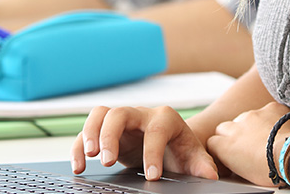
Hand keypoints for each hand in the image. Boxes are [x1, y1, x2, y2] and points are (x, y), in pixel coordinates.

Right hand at [71, 105, 217, 180]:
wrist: (170, 144)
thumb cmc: (181, 150)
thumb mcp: (193, 157)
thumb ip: (202, 165)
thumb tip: (211, 175)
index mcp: (165, 119)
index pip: (157, 129)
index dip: (153, 151)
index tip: (151, 176)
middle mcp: (141, 115)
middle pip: (121, 112)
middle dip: (112, 135)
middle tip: (108, 161)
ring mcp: (122, 121)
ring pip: (101, 114)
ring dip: (91, 133)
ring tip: (88, 157)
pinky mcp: (106, 132)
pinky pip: (87, 130)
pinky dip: (78, 145)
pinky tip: (79, 167)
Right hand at [208, 101, 289, 186]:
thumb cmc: (271, 171)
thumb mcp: (245, 174)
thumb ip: (234, 160)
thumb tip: (236, 160)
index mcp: (226, 145)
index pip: (212, 142)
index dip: (220, 148)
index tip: (228, 154)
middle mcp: (237, 126)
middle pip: (225, 127)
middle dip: (231, 134)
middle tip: (244, 145)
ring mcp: (254, 114)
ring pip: (247, 117)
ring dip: (252, 126)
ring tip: (266, 139)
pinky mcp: (271, 107)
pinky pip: (268, 111)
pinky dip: (271, 118)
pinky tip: (280, 129)